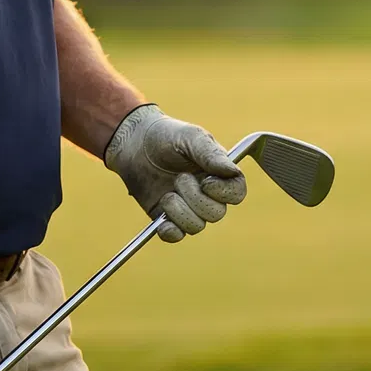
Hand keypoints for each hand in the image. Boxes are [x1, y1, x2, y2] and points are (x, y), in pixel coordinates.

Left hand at [105, 104, 246, 241]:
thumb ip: (211, 154)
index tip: (206, 183)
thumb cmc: (167, 135)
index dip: (225, 193)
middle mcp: (207, 194)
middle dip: (195, 198)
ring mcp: (187, 207)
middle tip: (179, 177)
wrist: (133, 143)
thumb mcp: (190, 137)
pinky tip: (162, 219)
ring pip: (197, 226)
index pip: (236, 193)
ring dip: (180, 211)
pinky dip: (170, 231)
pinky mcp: (167, 217)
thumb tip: (233, 172)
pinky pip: (176, 235)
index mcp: (218, 174)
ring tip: (167, 193)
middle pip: (217, 214)